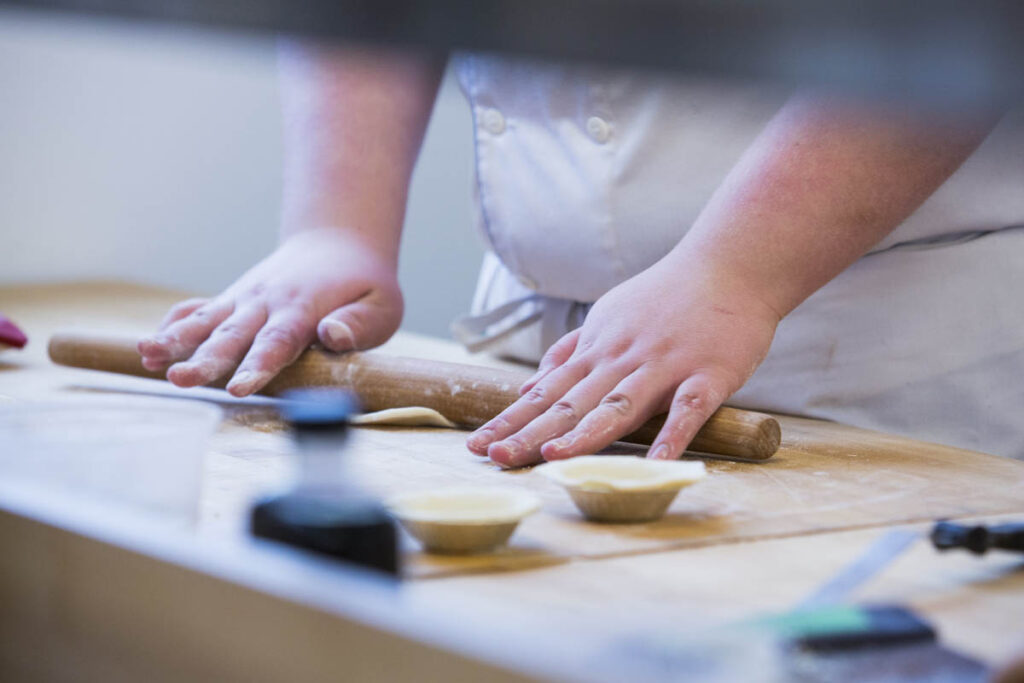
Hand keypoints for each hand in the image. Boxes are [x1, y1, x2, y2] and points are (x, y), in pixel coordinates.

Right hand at [138, 228, 402, 395]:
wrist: (339, 243)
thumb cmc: (366, 284)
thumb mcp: (381, 305)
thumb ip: (358, 324)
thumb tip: (331, 336)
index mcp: (304, 308)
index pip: (279, 341)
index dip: (258, 366)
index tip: (238, 388)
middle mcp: (268, 303)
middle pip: (234, 335)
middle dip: (205, 359)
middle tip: (179, 380)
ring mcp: (246, 300)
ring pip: (208, 321)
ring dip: (177, 340)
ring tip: (147, 356)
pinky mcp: (234, 300)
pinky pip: (201, 310)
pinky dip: (176, 325)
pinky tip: (150, 347)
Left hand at [466, 258, 778, 466]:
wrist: (730, 264)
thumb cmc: (667, 296)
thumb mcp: (607, 316)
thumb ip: (569, 353)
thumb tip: (528, 386)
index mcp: (597, 349)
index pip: (546, 391)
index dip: (511, 419)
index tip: (478, 444)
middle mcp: (622, 358)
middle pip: (571, 402)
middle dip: (531, 432)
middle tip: (495, 458)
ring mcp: (664, 366)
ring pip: (620, 404)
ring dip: (586, 433)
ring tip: (554, 458)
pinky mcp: (708, 373)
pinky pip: (688, 408)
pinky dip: (672, 435)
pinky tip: (657, 463)